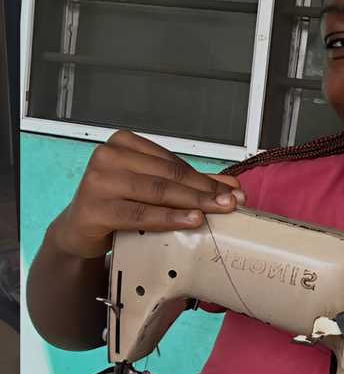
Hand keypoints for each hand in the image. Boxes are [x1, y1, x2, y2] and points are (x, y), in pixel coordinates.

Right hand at [53, 130, 243, 258]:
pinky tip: (190, 220)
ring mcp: (97, 182)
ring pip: (156, 192)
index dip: (206, 178)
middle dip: (204, 191)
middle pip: (168, 176)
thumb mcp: (153, 188)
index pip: (173, 162)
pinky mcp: (92, 209)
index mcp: (124, 144)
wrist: (79, 228)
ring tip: (216, 211)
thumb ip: (189, 183)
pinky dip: (168, 218)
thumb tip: (231, 186)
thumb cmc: (118, 203)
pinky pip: (138, 214)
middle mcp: (107, 157)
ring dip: (191, 203)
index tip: (233, 191)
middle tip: (231, 203)